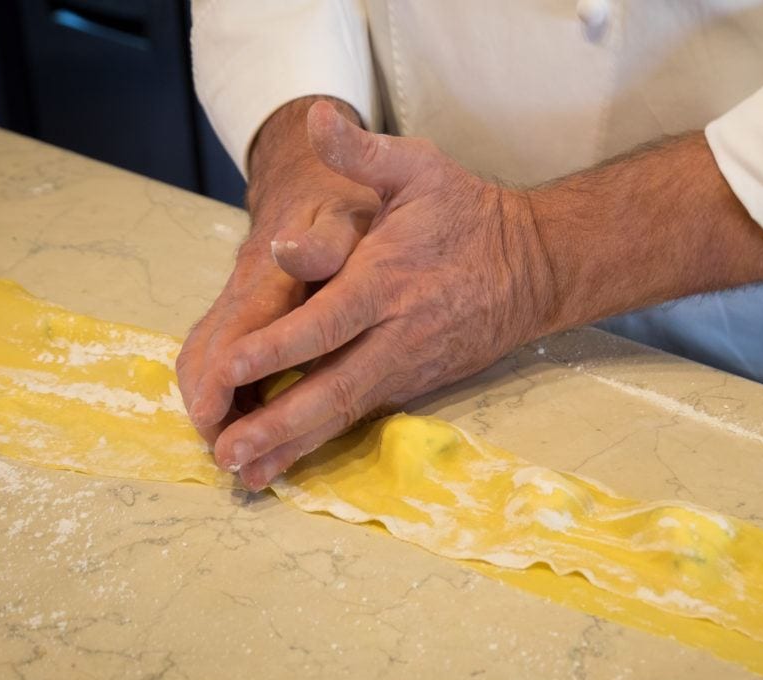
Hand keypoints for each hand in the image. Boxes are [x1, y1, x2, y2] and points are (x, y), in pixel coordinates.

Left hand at [200, 101, 554, 489]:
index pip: (328, 319)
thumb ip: (364, 151)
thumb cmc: (467, 215)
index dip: (280, 344)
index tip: (233, 365)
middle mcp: (395, 335)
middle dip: (279, 422)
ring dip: (294, 445)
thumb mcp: (420, 168)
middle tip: (229, 453)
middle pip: (333, 386)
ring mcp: (405, 366)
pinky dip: (320, 441)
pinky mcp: (412, 384)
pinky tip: (285, 462)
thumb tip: (316, 120)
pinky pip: (359, 416)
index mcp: (388, 281)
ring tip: (247, 477)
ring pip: (345, 412)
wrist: (533, 269)